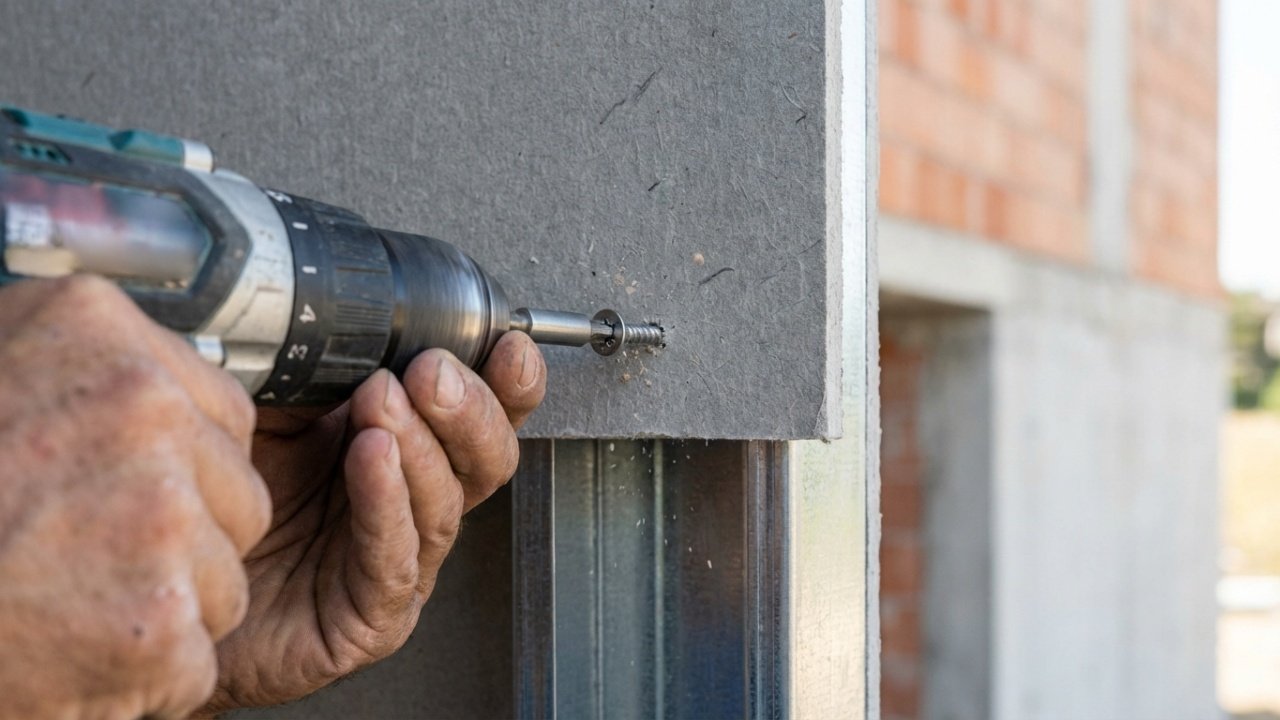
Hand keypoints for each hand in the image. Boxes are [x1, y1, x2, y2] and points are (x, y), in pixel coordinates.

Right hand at [0, 276, 270, 718]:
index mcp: (96, 330)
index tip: (125, 500)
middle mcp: (143, 408)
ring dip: (160, 613)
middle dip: (185, 544)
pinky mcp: (155, 619)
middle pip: (238, 498)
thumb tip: (163, 394)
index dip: (185, 473)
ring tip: (59, 606)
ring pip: (223, 584)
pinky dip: (135, 684)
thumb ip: (84, 372)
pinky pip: (193, 662)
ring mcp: (157, 513)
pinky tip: (62, 661)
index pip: (222, 413)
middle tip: (85, 562)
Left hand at [200, 332, 544, 712]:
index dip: (506, 384)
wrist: (165, 589)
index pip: (481, 416)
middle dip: (471, 410)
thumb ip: (312, 370)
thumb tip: (340, 311)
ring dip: (422, 448)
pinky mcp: (368, 617)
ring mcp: (398, 563)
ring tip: (384, 404)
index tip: (505, 344)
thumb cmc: (216, 500)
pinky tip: (371, 459)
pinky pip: (395, 560)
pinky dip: (388, 504)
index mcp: (404, 450)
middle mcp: (412, 506)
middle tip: (432, 371)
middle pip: (487, 461)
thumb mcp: (265, 410)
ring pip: (447, 506)